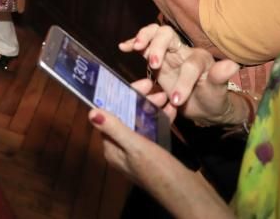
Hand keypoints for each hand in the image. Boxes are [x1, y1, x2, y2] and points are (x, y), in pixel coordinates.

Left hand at [88, 99, 233, 216]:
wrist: (187, 196)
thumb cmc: (159, 172)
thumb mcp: (136, 147)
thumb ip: (115, 128)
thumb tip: (91, 112)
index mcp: (112, 148)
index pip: (111, 114)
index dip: (123, 96)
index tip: (140, 84)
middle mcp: (122, 149)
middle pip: (126, 116)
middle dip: (140, 100)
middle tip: (156, 88)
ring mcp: (138, 152)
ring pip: (141, 121)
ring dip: (151, 107)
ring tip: (166, 96)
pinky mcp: (154, 154)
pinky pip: (153, 130)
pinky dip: (161, 118)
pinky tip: (172, 110)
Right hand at [119, 23, 240, 125]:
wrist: (202, 105)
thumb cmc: (212, 98)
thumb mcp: (217, 92)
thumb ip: (220, 78)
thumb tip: (232, 65)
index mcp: (200, 57)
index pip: (190, 64)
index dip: (184, 81)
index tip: (176, 100)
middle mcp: (183, 50)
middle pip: (167, 34)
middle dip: (159, 47)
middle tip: (154, 65)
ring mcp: (168, 53)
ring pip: (154, 34)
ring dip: (144, 38)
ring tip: (136, 47)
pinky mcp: (155, 58)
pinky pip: (143, 46)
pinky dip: (133, 42)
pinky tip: (124, 47)